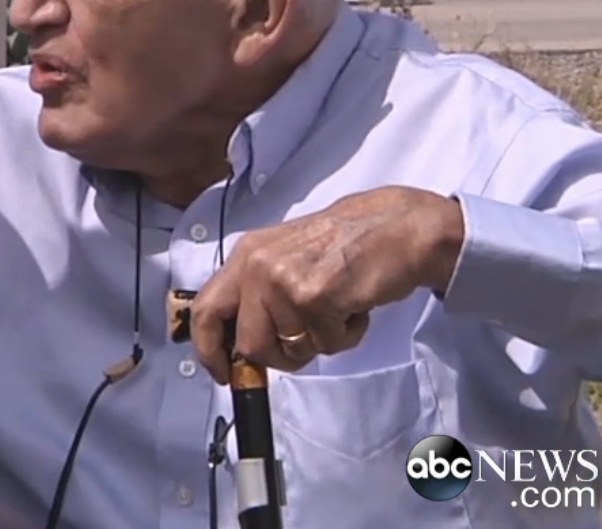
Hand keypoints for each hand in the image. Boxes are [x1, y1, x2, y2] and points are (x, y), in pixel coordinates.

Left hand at [190, 186, 465, 382]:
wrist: (396, 227)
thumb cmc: (344, 246)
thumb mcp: (284, 258)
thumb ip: (258, 295)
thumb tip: (240, 346)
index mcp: (245, 256)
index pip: (205, 310)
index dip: (209, 350)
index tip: (224, 374)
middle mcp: (257, 266)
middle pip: (249, 344)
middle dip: (278, 358)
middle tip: (306, 343)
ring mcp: (284, 281)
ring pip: (292, 350)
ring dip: (321, 340)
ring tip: (339, 307)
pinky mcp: (316, 297)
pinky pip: (327, 345)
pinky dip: (346, 335)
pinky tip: (354, 306)